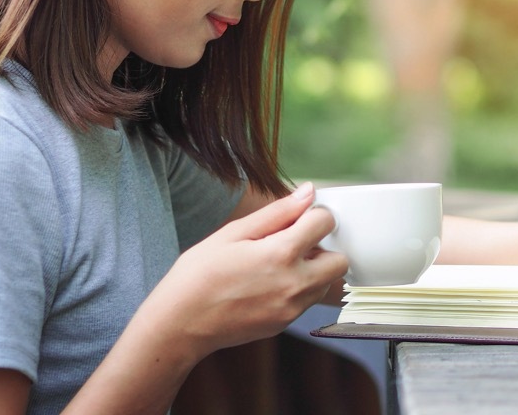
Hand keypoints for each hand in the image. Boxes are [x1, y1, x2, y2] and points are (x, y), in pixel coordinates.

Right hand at [138, 181, 348, 359]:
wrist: (179, 325)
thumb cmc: (198, 275)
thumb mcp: (233, 233)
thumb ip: (277, 213)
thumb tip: (308, 192)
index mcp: (280, 254)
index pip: (325, 223)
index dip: (313, 214)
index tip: (298, 217)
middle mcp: (293, 284)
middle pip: (339, 260)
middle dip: (323, 247)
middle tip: (293, 243)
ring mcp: (291, 309)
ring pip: (326, 283)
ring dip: (313, 270)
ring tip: (278, 264)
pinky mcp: (285, 324)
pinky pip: (308, 301)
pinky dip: (299, 289)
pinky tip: (269, 283)